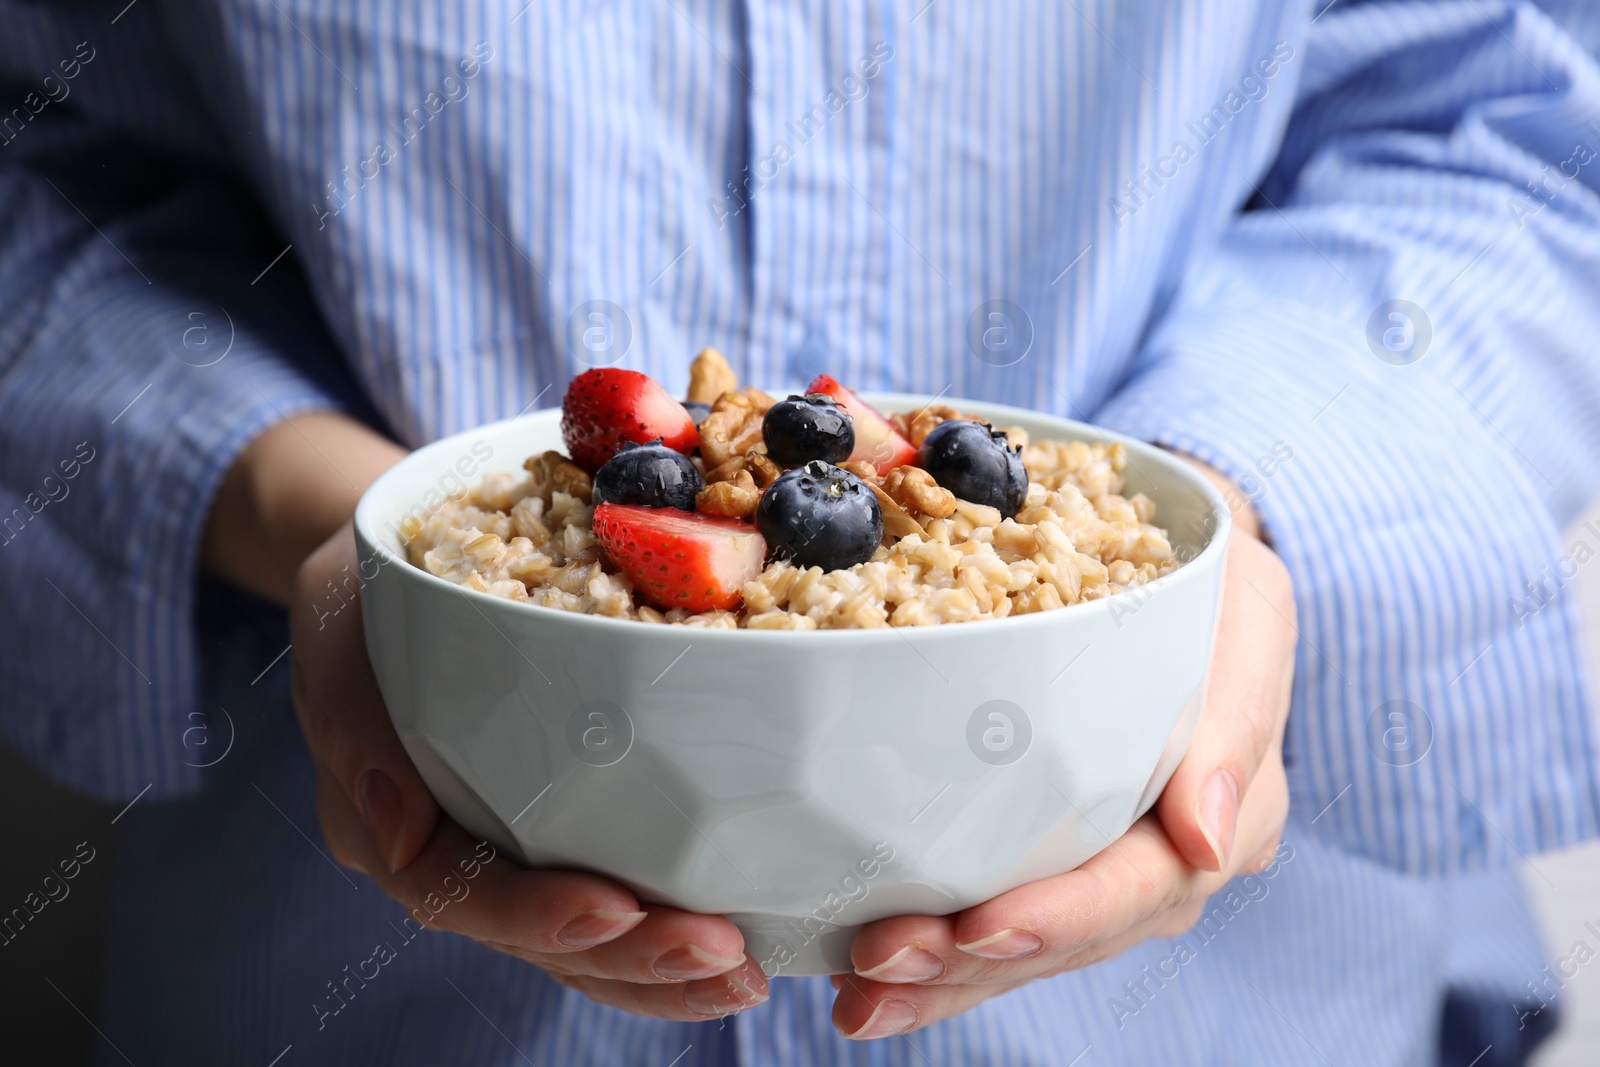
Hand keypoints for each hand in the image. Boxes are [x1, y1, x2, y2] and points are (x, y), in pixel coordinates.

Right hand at [289, 524, 769, 1018]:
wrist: (406, 553)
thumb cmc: (372, 578)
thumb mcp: (337, 613)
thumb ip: (355, 721)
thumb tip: (399, 839)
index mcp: (384, 815)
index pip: (453, 892)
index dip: (533, 912)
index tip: (616, 908)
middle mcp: (445, 852)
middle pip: (535, 936)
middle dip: (630, 956)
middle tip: (723, 956)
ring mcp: (506, 848)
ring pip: (581, 942)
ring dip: (663, 970)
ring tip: (743, 975)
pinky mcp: (559, 829)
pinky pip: (612, 899)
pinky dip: (668, 927)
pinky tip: (742, 940)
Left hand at [832, 466, 1294, 1038]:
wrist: (1173, 554)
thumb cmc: (1210, 572)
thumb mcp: (1245, 605)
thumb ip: (1238, 711)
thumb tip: (1210, 842)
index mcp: (1224, 806)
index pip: (1145, 885)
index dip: (1064, 915)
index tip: (981, 927)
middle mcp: (1169, 854)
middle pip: (1073, 935)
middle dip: (975, 964)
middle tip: (880, 964)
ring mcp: (1110, 859)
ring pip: (1029, 945)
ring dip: (945, 978)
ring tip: (859, 1000)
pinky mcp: (1053, 849)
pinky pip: (1000, 913)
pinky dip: (941, 956)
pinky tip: (870, 984)